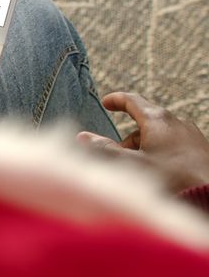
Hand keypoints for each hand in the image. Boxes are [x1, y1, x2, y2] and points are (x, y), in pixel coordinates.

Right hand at [77, 92, 208, 192]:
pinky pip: (174, 146)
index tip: (106, 103)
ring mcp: (192, 136)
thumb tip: (82, 136)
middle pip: (145, 122)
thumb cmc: (172, 179)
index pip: (133, 101)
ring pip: (160, 136)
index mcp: (158, 120)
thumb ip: (104, 149)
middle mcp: (177, 123)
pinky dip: (160, 153)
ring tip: (140, 170)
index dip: (117, 100)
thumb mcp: (131, 164)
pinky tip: (160, 174)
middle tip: (118, 156)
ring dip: (145, 147)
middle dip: (128, 138)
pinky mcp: (201, 151)